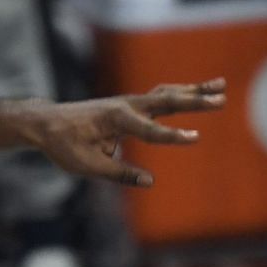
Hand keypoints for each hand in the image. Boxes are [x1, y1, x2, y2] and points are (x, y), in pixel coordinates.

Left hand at [26, 80, 224, 186]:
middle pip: (164, 101)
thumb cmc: (63, 144)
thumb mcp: (86, 165)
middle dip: (193, 101)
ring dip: (193, 90)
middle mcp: (123, 106)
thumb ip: (118, 173)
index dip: (171, 136)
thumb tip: (149, 181)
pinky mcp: (129, 107)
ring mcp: (127, 104)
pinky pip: (159, 98)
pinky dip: (180, 92)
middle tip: (221, 99)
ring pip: (165, 94)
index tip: (196, 137)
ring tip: (221, 85)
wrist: (44, 123)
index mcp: (113, 119)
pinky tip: (198, 90)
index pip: (148, 130)